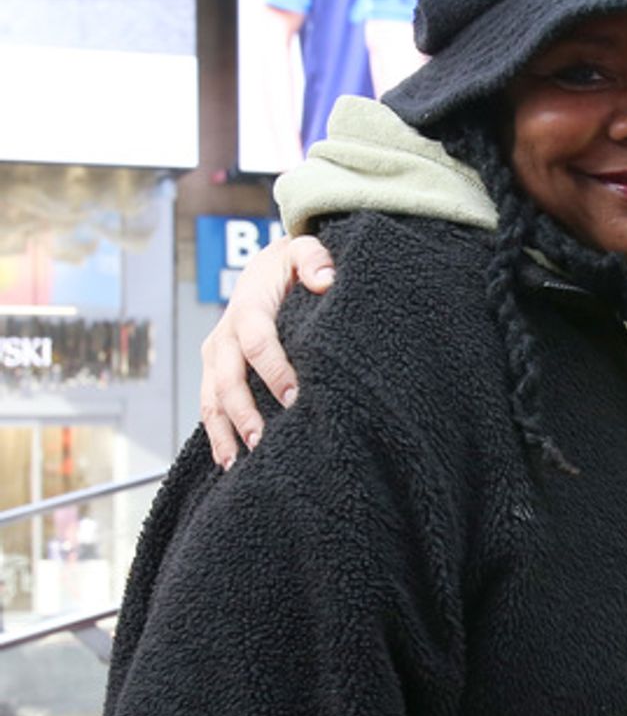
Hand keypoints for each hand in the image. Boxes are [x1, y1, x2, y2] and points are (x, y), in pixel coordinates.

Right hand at [199, 235, 335, 466]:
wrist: (264, 269)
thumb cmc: (289, 266)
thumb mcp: (302, 252)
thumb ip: (314, 259)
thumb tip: (326, 280)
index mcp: (247, 309)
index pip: (258, 343)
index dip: (274, 370)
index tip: (295, 396)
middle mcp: (225, 335)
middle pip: (228, 379)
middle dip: (244, 412)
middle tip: (263, 442)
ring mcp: (215, 356)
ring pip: (211, 398)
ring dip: (223, 432)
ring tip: (237, 463)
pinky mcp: (214, 371)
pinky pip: (210, 406)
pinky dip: (216, 435)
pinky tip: (228, 462)